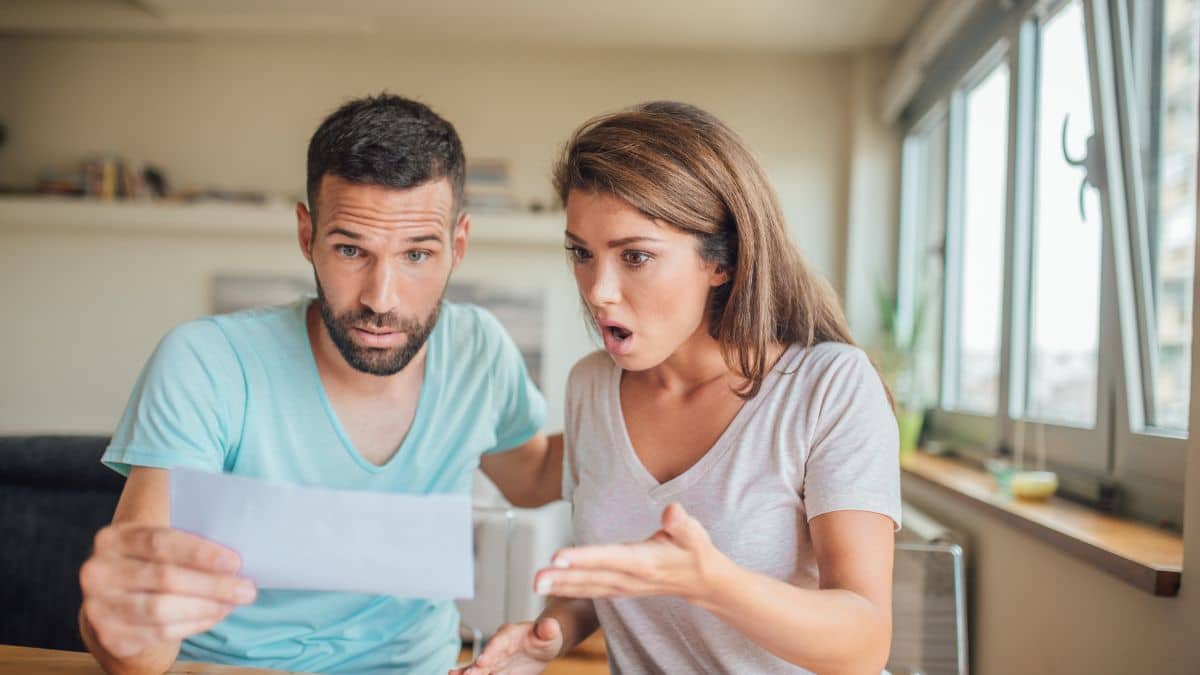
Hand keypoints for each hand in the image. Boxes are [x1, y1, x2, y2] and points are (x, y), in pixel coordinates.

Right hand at [80, 523, 256, 658]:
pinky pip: (160, 632)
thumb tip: (234, 559)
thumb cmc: (151, 566)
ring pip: (162, 610)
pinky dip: (193, 625)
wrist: (116, 604)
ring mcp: (100, 607)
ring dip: (206, 608)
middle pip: (164, 578)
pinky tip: (213, 616)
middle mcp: (99, 572)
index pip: (160, 542)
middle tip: (246, 590)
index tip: (234, 562)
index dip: (200, 554)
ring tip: (232, 604)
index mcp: (113, 539)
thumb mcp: (158, 547)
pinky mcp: (111, 636)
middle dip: (213, 585)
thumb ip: (186, 545)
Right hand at [449, 617, 561, 674]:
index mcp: (510, 634)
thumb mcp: (550, 633)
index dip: (490, 652)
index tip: (483, 662)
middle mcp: (498, 646)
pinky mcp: (494, 669)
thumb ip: (547, 629)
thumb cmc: (545, 637)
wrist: (541, 646)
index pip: (499, 643)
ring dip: (467, 672)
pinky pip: (482, 674)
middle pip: (484, 656)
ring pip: (478, 667)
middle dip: (475, 667)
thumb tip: (550, 626)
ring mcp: (494, 659)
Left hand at [533, 503, 726, 603]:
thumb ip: (680, 523)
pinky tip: (552, 587)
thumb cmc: (694, 551)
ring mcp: (624, 587)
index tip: (559, 556)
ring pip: (588, 588)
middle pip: (592, 578)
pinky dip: (570, 590)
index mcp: (645, 562)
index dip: (585, 558)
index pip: (610, 558)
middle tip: (535, 579)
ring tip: (535, 584)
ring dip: (561, 586)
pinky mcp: (620, 589)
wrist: (702, 581)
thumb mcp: (694, 534)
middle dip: (562, 578)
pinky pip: (591, 591)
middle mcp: (631, 578)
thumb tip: (671, 510)